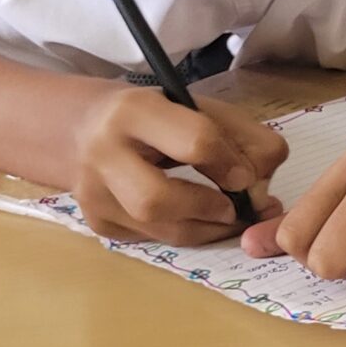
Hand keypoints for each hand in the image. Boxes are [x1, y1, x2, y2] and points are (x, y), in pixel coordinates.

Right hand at [69, 87, 288, 245]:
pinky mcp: (99, 223)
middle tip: (236, 207)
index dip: (231, 163)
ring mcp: (94, 195)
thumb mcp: (199, 107)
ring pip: (159, 230)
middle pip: (158, 201)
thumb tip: (263, 182)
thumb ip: (243, 135)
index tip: (248, 174)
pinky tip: (200, 218)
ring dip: (208, 229)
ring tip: (231, 216)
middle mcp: (103, 155)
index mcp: (133, 111)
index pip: (194, 142)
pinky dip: (187, 232)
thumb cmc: (156, 114)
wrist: (82, 128)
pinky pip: (154, 239)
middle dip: (209, 208)